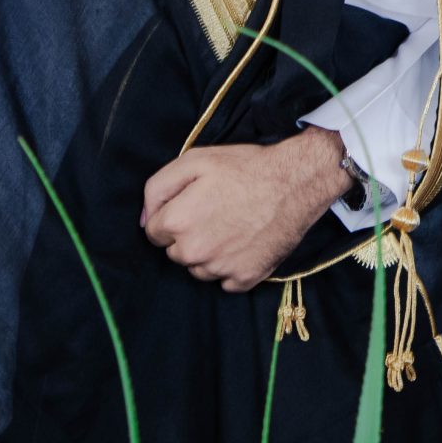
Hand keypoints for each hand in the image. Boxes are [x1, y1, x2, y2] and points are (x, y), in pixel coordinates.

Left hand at [142, 127, 347, 290]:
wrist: (297, 181)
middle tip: (217, 213)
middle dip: (189, 236)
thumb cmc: (246, 167)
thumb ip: (157, 188)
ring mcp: (220, 268)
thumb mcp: (196, 160)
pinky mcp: (245, 278)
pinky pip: (225, 282)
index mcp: (177, 221)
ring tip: (234, 227)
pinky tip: (245, 244)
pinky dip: (232, 267)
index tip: (195, 204)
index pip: (154, 231)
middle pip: (176, 252)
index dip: (174, 214)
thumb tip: (144, 219)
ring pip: (199, 269)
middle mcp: (194, 251)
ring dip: (209, 254)